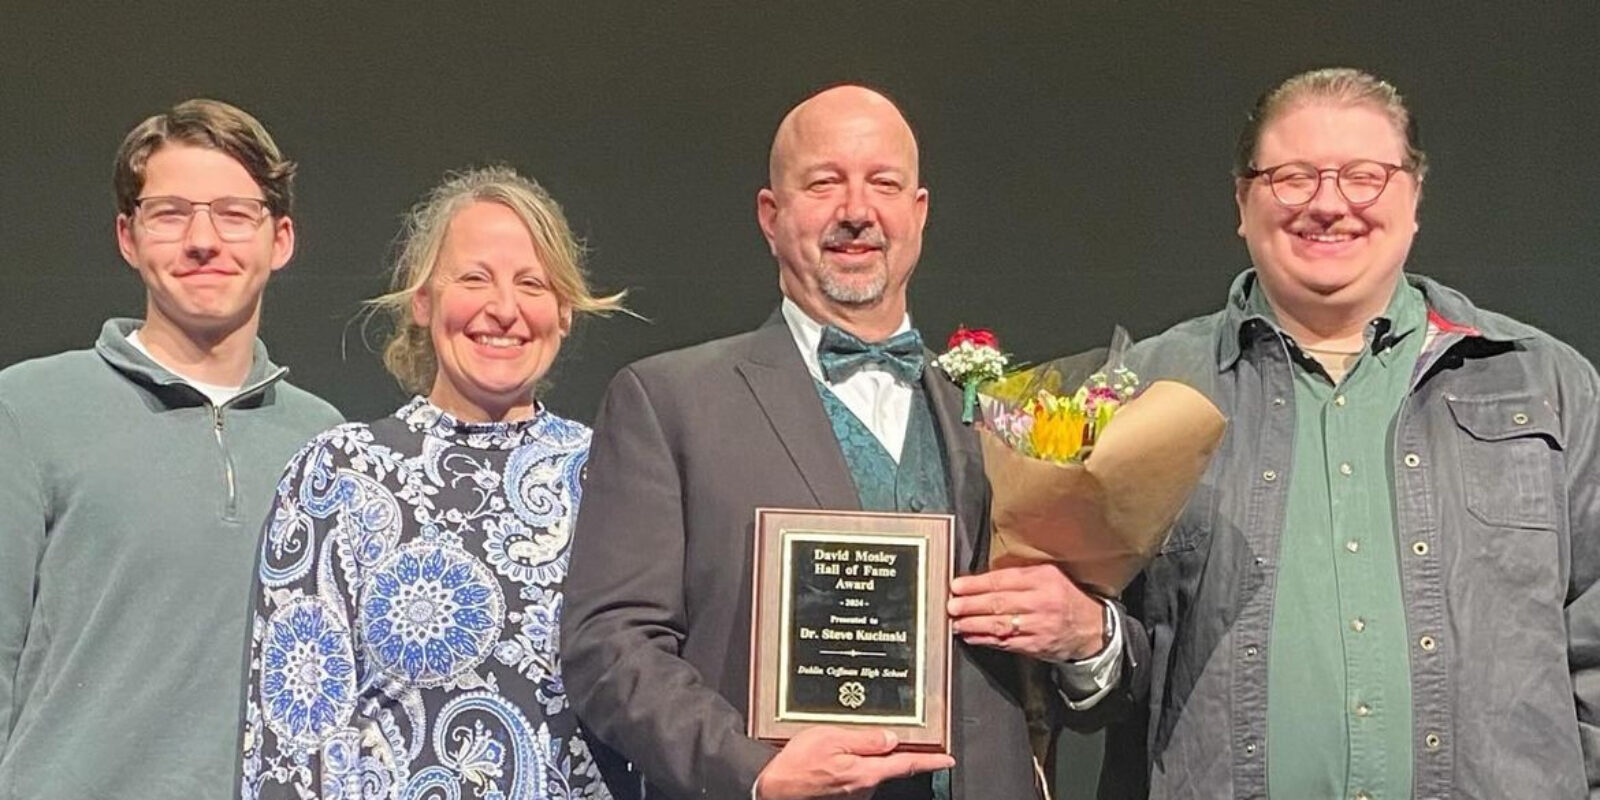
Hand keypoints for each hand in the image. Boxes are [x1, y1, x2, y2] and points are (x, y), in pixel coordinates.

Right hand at [754, 726, 954, 799]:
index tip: (948, 759)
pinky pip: (854, 776)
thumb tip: (891, 738)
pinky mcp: (842, 796)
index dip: (930, 761)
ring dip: (861, 757)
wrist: (772, 790)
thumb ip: (865, 738)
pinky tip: (828, 758)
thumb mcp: (831, 738)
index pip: (907, 764)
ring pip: (869, 769)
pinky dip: (848, 764)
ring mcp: (853, 794)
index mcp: (865, 771)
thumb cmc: (797, 765)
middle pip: (887, 765)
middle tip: (863, 735)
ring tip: (834, 746)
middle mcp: (864, 787)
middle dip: (883, 750)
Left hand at [948, 564, 1104, 660]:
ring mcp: (1039, 626)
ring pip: (1000, 624)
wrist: (1092, 628)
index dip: (977, 584)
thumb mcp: (1050, 576)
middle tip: (952, 605)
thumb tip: (982, 580)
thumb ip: (1020, 576)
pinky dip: (985, 640)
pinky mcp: (1036, 645)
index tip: (957, 585)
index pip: (1003, 580)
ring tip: (956, 622)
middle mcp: (1041, 602)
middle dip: (970, 604)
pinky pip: (1005, 642)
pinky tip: (971, 636)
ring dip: (974, 624)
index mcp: (1044, 578)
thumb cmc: (1064, 598)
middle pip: (999, 602)